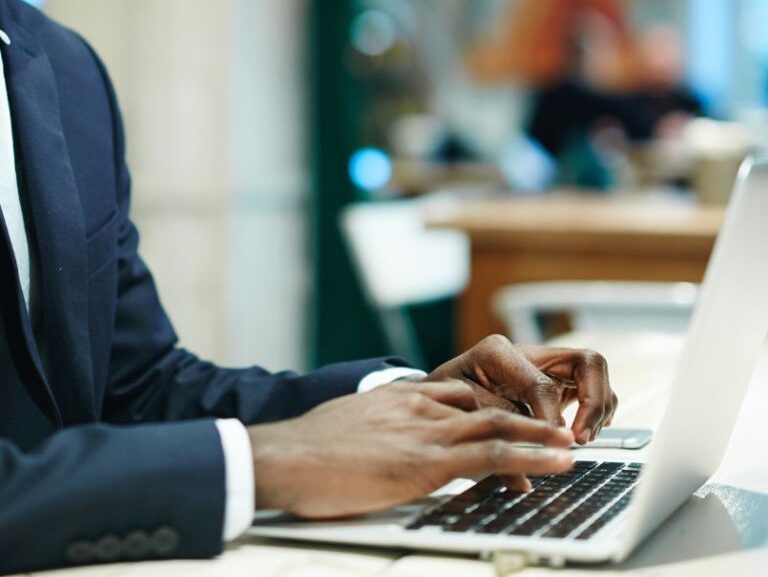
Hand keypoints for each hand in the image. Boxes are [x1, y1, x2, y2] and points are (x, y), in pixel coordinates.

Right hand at [248, 379, 572, 519]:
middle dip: (526, 414)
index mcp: (399, 398)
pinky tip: (558, 462)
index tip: (515, 418)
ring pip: (499, 424)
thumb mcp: (349, 428)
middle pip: (486, 402)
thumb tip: (383, 449)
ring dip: (542, 434)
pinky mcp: (426, 461)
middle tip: (557, 426)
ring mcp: (424, 431)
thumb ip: (376, 431)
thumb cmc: (306, 450)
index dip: (491, 408)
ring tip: (573, 442)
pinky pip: (492, 455)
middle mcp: (417, 406)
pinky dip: (532, 456)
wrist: (283, 457)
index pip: (458, 394)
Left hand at [426, 334, 617, 444]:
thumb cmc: (444, 403)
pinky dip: (597, 408)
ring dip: (599, 406)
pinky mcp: (554, 380)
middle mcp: (525, 353)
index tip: (556, 445)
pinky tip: (586, 431)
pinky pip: (590, 387)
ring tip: (585, 437)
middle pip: (586, 361)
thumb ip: (491, 441)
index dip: (552, 419)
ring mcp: (543, 364)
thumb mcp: (460, 417)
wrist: (435, 396)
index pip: (541, 384)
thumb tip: (522, 477)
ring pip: (593, 371)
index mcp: (496, 353)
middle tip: (582, 437)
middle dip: (594, 400)